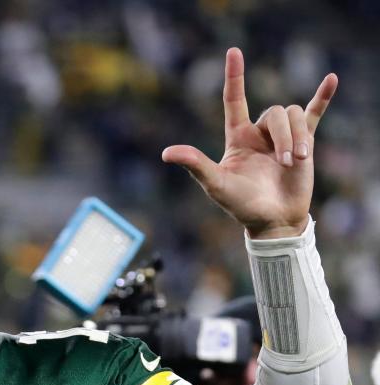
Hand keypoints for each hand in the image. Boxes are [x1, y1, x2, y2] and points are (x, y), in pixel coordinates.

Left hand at [162, 48, 336, 238]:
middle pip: (274, 113)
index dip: (234, 76)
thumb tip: (165, 153)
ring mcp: (281, 137)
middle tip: (285, 164)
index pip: (233, 100)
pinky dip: (322, 97)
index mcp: (237, 137)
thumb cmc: (241, 205)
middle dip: (283, 137)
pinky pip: (313, 114)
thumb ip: (195, 164)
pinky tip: (331, 80)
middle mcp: (258, 133)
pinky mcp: (303, 142)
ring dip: (297, 138)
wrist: (273, 220)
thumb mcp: (216, 184)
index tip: (234, 52)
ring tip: (297, 163)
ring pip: (292, 116)